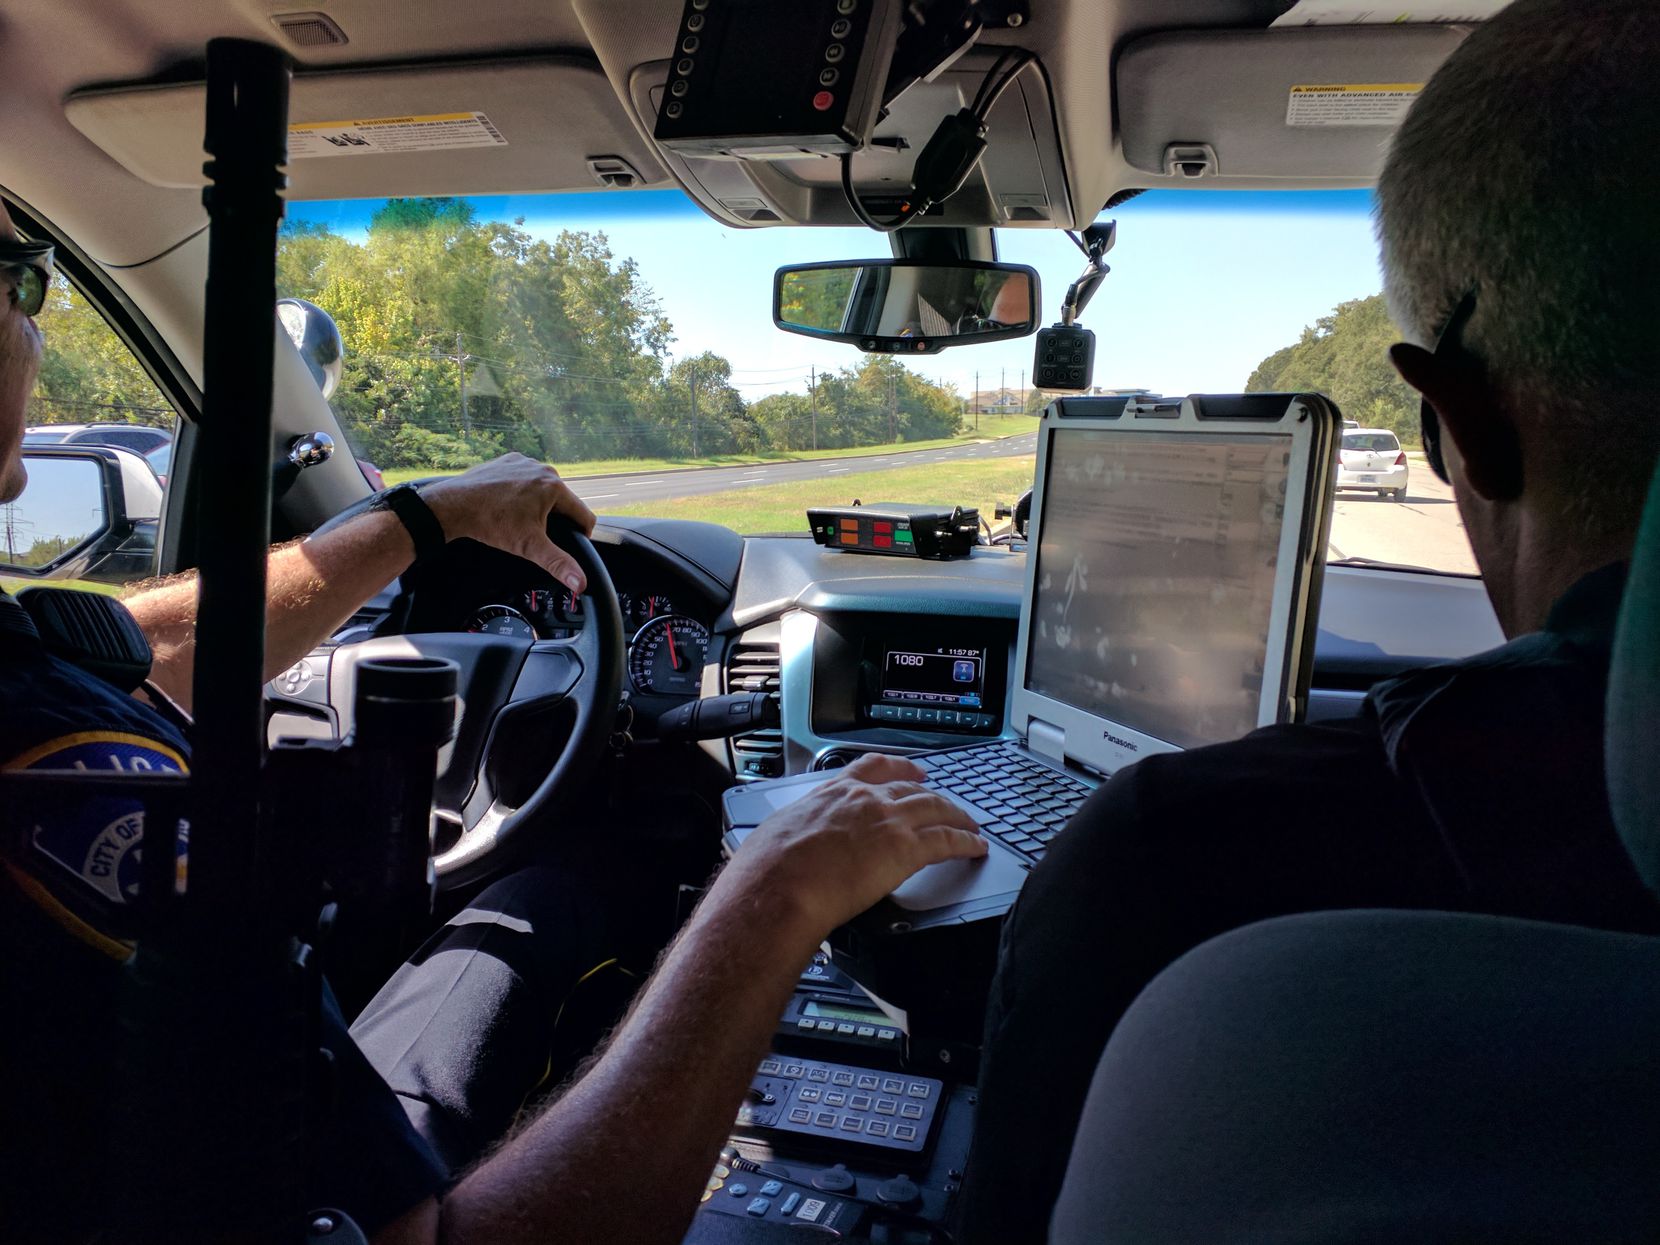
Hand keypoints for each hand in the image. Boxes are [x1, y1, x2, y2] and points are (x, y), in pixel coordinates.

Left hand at [421, 454, 596, 593]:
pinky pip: (525, 479)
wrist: (454, 505)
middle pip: (563, 501)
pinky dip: (521, 491)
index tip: (570, 544)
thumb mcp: (529, 547)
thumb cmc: (490, 523)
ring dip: (538, 504)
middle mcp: (542, 469)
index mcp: (554, 486)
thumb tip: (580, 583)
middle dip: (554, 519)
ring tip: (518, 518)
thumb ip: (558, 564)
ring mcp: (525, 462)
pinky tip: (507, 504)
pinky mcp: (509, 461)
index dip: (581, 535)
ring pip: (544, 490)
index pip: (584, 514)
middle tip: (533, 532)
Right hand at [710, 753, 985, 948]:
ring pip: (937, 810)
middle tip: (947, 801)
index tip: (908, 770)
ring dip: (958, 817)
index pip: (871, 769)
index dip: (896, 768)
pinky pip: (947, 840)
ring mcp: (888, 821)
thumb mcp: (778, 834)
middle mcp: (864, 800)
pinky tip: (976, 848)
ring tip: (970, 826)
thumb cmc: (767, 869)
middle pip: (912, 789)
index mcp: (832, 793)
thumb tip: (786, 848)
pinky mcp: (905, 849)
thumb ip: (796, 833)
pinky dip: (966, 843)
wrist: (779, 886)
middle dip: (934, 794)